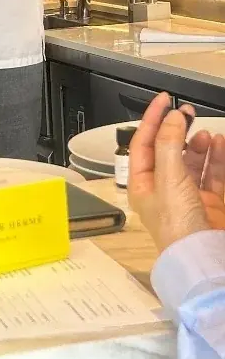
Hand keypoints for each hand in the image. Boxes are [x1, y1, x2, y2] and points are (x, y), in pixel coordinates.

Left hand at [128, 92, 223, 251]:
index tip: (163, 99)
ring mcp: (187, 195)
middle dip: (177, 130)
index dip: (152, 119)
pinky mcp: (210, 202)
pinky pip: (213, 174)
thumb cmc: (178, 226)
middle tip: (188, 112)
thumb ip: (170, 144)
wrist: (205, 259)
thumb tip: (172, 117)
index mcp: (141, 182)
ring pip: (192, 160)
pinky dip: (216, 158)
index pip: (143, 142)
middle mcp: (162, 187)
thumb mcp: (169, 178)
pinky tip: (219, 145)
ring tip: (205, 133)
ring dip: (198, 144)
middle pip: (168, 149)